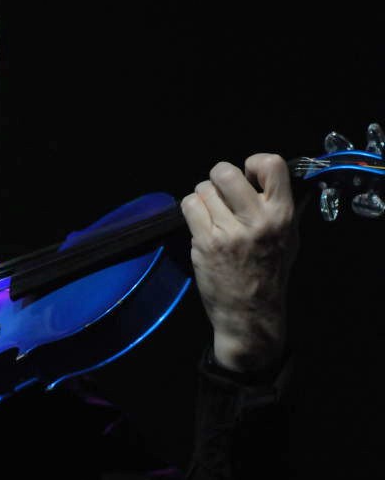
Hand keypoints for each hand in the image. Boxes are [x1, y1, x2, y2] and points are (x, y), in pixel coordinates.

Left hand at [180, 152, 297, 372]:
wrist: (249, 315)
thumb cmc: (270, 276)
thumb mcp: (290, 240)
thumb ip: (286, 209)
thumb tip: (282, 180)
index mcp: (281, 215)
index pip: (271, 164)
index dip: (254, 163)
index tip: (249, 177)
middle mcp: (255, 221)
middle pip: (226, 172)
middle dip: (219, 177)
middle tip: (221, 192)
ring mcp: (227, 232)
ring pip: (203, 189)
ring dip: (204, 196)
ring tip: (211, 212)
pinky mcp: (204, 244)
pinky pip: (190, 206)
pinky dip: (192, 209)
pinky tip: (200, 222)